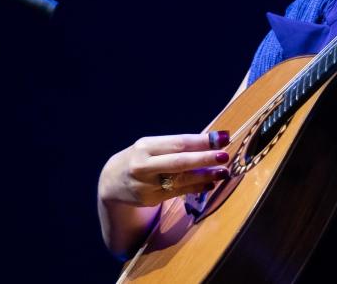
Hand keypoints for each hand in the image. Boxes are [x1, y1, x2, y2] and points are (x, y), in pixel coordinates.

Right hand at [99, 131, 231, 206]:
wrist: (112, 182)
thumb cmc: (140, 158)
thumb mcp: (152, 147)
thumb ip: (177, 145)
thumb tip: (211, 141)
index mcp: (146, 146)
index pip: (179, 142)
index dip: (202, 141)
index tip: (223, 137)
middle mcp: (144, 165)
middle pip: (179, 162)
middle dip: (204, 158)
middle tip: (225, 156)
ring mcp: (146, 184)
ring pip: (181, 180)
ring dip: (205, 176)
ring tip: (223, 172)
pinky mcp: (150, 199)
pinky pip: (178, 193)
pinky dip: (196, 188)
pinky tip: (210, 184)